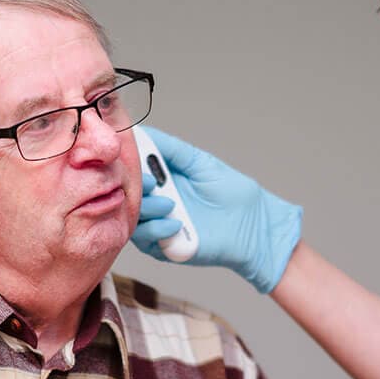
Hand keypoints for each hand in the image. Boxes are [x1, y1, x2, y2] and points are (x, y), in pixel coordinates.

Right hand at [131, 127, 302, 293]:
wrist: (253, 226)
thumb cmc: (233, 194)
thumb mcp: (200, 162)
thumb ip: (171, 148)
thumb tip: (140, 132)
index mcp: (160, 177)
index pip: (131, 168)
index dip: (127, 162)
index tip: (129, 156)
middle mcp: (154, 199)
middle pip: (125, 192)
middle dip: (134, 186)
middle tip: (152, 183)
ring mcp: (157, 223)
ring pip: (131, 216)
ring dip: (146, 208)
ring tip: (170, 204)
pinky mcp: (163, 247)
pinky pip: (145, 240)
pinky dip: (156, 230)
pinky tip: (176, 224)